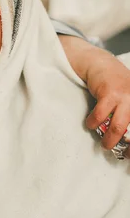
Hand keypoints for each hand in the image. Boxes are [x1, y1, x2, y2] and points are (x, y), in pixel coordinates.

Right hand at [59, 36, 129, 155]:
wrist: (101, 64)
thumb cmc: (116, 85)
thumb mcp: (129, 99)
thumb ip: (129, 115)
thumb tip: (127, 140)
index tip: (129, 153)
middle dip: (125, 145)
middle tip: (115, 149)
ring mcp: (126, 96)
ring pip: (119, 127)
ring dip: (109, 139)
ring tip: (105, 143)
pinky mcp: (110, 93)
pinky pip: (100, 116)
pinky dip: (93, 123)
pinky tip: (91, 123)